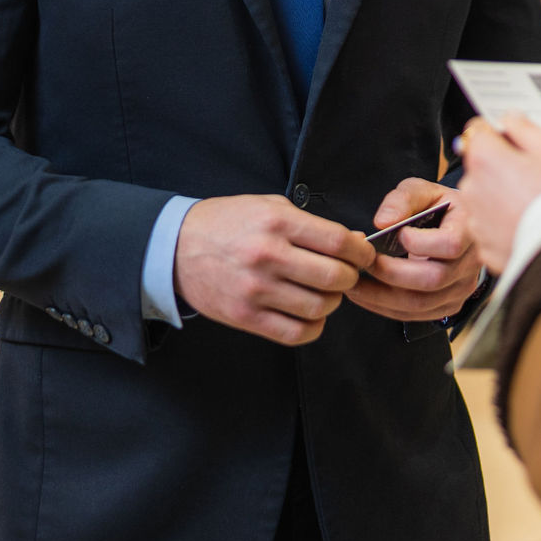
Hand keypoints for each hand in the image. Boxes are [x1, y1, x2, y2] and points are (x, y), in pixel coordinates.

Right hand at [174, 195, 375, 345]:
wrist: (176, 247)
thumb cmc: (227, 223)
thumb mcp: (269, 206)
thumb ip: (311, 225)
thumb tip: (354, 244)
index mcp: (276, 222)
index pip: (338, 242)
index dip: (362, 252)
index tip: (364, 255)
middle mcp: (267, 256)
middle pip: (335, 277)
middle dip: (349, 278)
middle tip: (344, 274)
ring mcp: (256, 290)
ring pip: (319, 308)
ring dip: (330, 303)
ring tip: (321, 292)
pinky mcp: (246, 317)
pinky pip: (296, 333)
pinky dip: (312, 327)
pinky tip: (307, 313)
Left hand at [346, 177, 484, 322]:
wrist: (458, 228)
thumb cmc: (440, 208)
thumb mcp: (424, 191)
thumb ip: (403, 199)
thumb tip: (382, 222)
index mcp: (469, 230)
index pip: (450, 244)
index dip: (421, 243)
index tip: (399, 234)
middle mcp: (470, 264)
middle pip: (433, 279)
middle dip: (391, 273)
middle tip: (364, 262)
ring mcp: (461, 289)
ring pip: (421, 303)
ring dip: (382, 296)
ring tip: (355, 281)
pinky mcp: (448, 306)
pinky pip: (415, 315)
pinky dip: (385, 308)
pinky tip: (366, 294)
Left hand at [455, 115, 540, 271]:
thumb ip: (524, 129)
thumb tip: (510, 118)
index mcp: (485, 158)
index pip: (477, 130)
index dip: (498, 134)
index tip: (514, 142)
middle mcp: (472, 188)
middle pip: (479, 167)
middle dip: (499, 168)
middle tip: (532, 178)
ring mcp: (476, 220)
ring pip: (484, 198)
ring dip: (500, 197)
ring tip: (532, 206)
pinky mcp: (484, 246)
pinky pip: (490, 228)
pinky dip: (504, 225)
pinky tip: (527, 226)